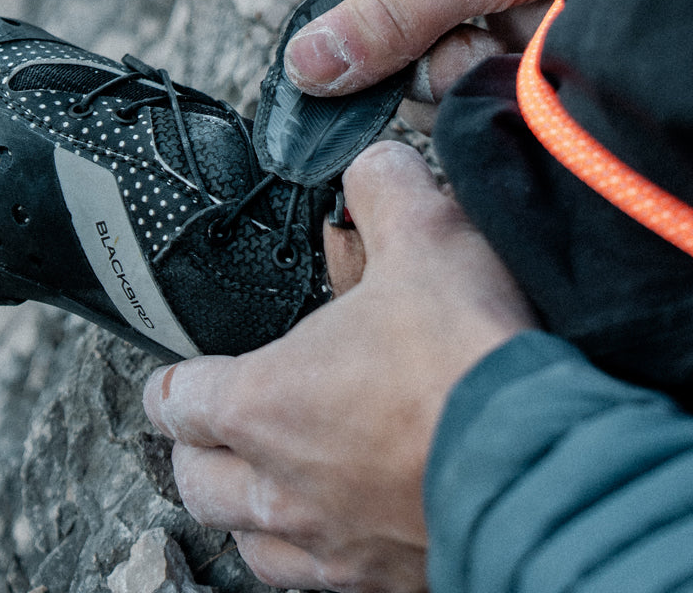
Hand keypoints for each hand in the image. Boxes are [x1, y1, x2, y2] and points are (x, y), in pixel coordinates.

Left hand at [143, 142, 536, 592]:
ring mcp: (332, 542)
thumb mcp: (423, 235)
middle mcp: (283, 483)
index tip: (176, 380)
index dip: (171, 384)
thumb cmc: (468, 355)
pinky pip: (318, 583)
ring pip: (249, 544)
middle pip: (197, 482)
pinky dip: (313, 555)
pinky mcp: (386, 579)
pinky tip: (338, 529)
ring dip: (245, 512)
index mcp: (265, 402)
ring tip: (261, 486)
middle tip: (211, 431)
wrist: (549, 459)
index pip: (179, 400)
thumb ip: (383, 190)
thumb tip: (374, 168)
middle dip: (195, 452)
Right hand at [285, 0, 636, 100]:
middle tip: (502, 28)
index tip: (453, 54)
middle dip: (456, 48)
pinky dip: (529, 25)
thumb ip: (392, 19)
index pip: (351, 23)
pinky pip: (499, 22)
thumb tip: (303, 66)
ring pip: (457, 38)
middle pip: (403, 39)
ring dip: (502, 38)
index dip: (391, 59)